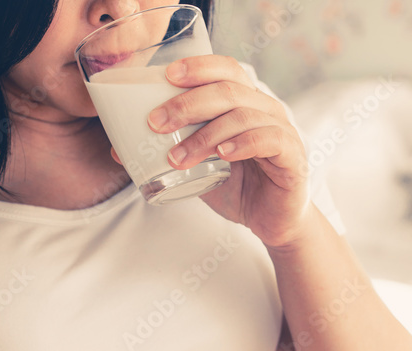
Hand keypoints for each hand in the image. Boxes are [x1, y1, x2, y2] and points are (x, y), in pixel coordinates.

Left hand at [112, 55, 311, 248]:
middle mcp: (266, 109)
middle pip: (228, 89)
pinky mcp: (292, 157)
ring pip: (242, 116)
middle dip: (187, 103)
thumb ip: (170, 152)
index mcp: (245, 102)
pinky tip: (222, 155)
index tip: (165, 75)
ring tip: (176, 157)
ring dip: (204, 135)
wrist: (273, 223)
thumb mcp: (198, 168)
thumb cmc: (238, 189)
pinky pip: (268, 140)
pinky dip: (242, 144)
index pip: (225, 69)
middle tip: (155, 123)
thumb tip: (119, 150)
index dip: (198, 66)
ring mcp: (282, 130)